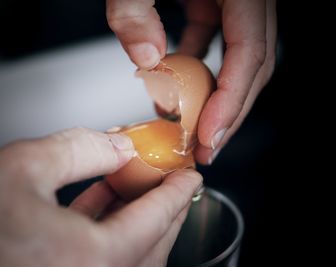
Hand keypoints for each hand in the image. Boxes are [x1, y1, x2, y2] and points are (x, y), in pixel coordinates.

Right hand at [0, 128, 201, 266]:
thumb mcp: (22, 166)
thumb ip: (81, 149)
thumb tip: (118, 145)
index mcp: (89, 261)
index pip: (155, 221)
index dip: (177, 191)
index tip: (190, 176)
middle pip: (150, 246)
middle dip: (165, 209)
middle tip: (171, 180)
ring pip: (127, 257)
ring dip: (137, 220)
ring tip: (137, 185)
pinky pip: (98, 261)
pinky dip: (107, 232)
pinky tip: (101, 204)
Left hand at [106, 0, 276, 163]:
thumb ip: (134, 10)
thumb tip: (145, 58)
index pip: (251, 52)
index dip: (231, 100)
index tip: (208, 136)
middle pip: (251, 66)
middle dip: (228, 112)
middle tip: (204, 148)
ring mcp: (230, 1)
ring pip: (234, 59)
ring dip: (212, 95)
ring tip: (188, 127)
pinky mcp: (212, 1)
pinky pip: (212, 40)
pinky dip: (193, 69)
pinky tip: (171, 86)